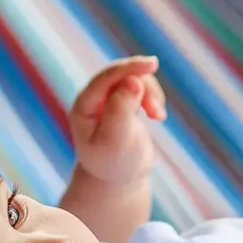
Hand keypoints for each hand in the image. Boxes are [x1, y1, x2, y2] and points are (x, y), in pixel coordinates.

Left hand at [69, 56, 166, 185]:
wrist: (119, 178)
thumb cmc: (115, 163)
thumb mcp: (116, 141)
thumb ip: (121, 110)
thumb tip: (133, 81)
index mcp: (84, 106)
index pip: (105, 78)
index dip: (129, 68)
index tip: (152, 64)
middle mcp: (93, 98)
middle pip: (123, 75)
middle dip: (144, 88)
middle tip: (157, 114)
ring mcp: (108, 98)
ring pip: (135, 79)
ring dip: (151, 94)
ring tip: (158, 117)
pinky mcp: (123, 101)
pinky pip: (141, 86)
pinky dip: (153, 98)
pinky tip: (157, 116)